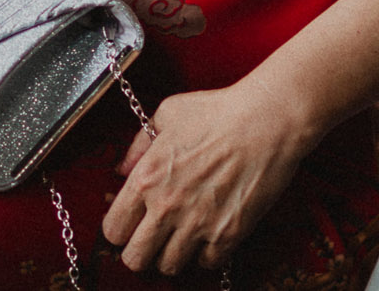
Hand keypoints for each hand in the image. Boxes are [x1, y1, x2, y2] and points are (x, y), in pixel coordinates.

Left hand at [102, 79, 319, 274]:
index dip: (119, 229)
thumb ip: (139, 144)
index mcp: (146, 178)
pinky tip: (209, 234)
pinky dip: (205, 254)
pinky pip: (206, 264)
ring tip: (181, 237)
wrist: (266, 121)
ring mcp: (197, 225)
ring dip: (172, 254)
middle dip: (139, 251)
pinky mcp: (228, 235)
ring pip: (169, 267)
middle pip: (135, 259)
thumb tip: (123, 169)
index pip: (113, 230)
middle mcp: (166, 207)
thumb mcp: (168, 114)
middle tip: (152, 240)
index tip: (131, 224)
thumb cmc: (217, 111)